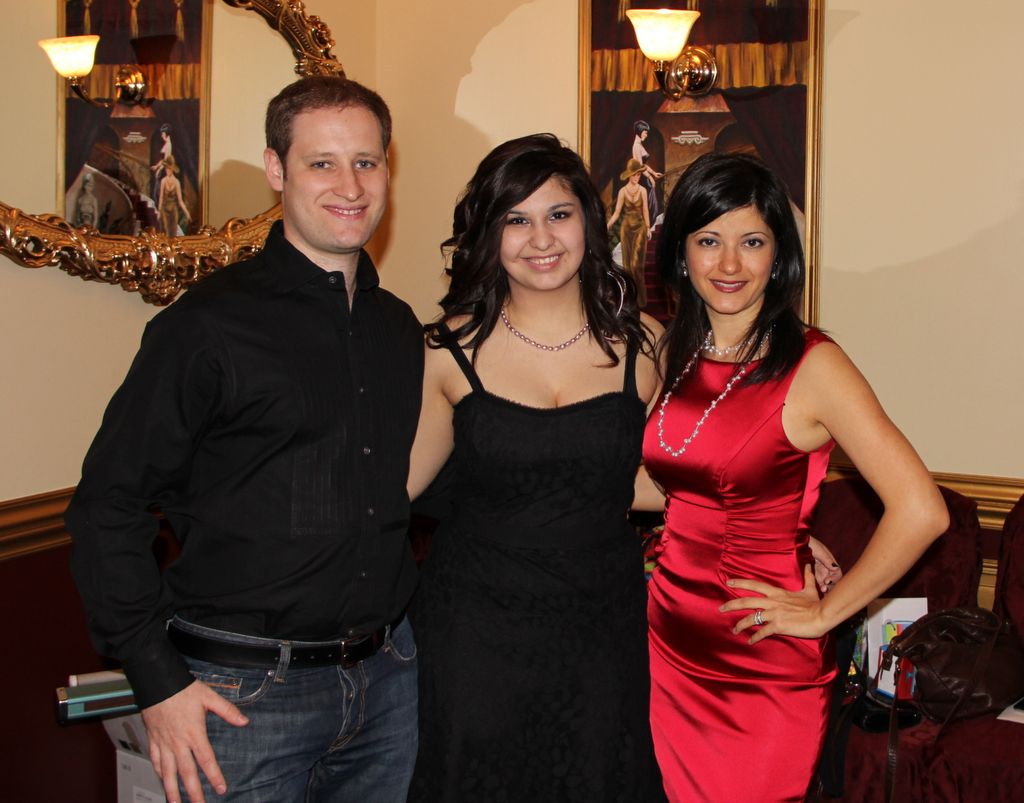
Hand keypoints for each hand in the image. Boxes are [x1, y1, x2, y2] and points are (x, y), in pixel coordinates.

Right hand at [141, 680, 248, 802]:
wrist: (157, 683)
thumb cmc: (183, 689)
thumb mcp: (209, 697)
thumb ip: (227, 710)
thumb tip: (244, 721)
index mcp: (194, 733)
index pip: (206, 760)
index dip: (214, 776)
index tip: (221, 789)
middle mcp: (178, 742)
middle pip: (186, 772)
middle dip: (193, 792)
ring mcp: (164, 743)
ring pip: (167, 772)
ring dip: (172, 790)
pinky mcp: (153, 739)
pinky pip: (156, 761)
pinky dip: (159, 773)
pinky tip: (162, 780)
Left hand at [719, 564, 825, 644]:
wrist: (822, 615)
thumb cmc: (816, 603)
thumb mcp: (810, 588)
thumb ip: (807, 577)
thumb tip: (809, 564)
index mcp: (777, 593)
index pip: (755, 585)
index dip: (740, 583)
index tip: (728, 582)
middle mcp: (772, 602)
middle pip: (746, 601)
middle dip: (731, 605)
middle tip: (720, 609)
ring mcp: (774, 614)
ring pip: (751, 618)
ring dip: (740, 625)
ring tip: (734, 630)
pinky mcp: (778, 626)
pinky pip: (762, 632)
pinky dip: (755, 637)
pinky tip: (750, 642)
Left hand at [808, 536, 841, 592]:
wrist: (795, 542)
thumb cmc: (808, 543)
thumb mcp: (818, 550)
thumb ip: (826, 559)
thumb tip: (836, 568)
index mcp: (830, 561)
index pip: (837, 572)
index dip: (834, 578)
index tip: (827, 581)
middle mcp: (826, 567)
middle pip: (832, 579)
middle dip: (830, 585)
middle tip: (824, 589)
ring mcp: (819, 570)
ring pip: (825, 582)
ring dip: (825, 587)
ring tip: (822, 591)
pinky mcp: (812, 573)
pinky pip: (817, 581)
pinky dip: (819, 586)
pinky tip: (818, 590)